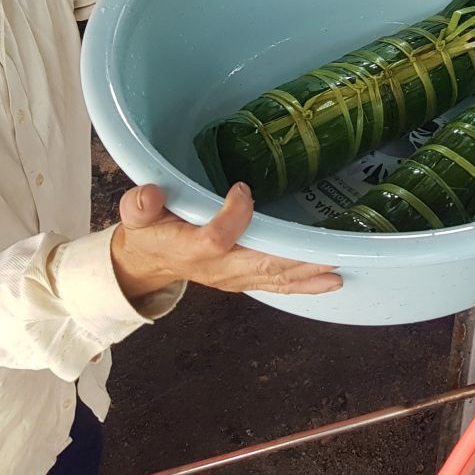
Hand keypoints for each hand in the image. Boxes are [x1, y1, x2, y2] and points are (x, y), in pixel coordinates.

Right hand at [110, 183, 341, 300]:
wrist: (150, 263)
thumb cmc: (149, 232)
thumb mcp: (137, 214)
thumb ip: (140, 204)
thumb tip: (149, 193)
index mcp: (191, 247)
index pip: (217, 237)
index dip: (233, 216)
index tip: (242, 189)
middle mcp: (218, 267)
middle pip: (260, 263)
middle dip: (295, 257)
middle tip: (328, 246)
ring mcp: (234, 277)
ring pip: (275, 277)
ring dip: (308, 272)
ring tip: (338, 264)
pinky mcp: (245, 280)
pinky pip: (277, 286)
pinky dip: (305, 285)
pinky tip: (331, 281)